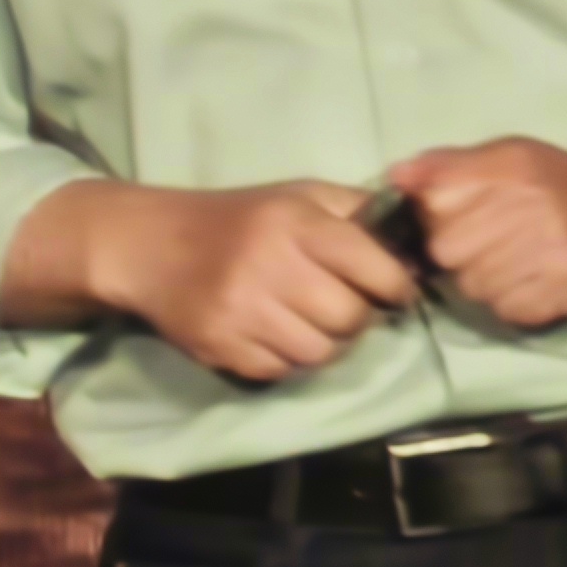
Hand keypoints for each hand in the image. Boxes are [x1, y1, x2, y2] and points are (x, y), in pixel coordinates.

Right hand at [87, 179, 421, 383]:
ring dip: (322, 342)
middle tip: (338, 305)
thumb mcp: (296, 195)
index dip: (394, 285)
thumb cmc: (237, 218)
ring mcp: (243, 310)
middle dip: (355, 317)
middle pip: (351, 319)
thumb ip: (354, 210)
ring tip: (305, 321)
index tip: (390, 289)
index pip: (376, 269)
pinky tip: (270, 333)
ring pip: (321, 353)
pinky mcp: (223, 347)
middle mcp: (269, 264)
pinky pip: (282, 371)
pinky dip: (285, 359)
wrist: (149, 245)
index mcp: (294, 222)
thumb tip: (416, 241)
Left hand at [390, 139, 566, 328]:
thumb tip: (395, 176)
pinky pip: (507, 312)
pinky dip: (510, 303)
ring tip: (511, 263)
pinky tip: (531, 283)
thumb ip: (448, 163)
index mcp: (508, 171)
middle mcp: (526, 213)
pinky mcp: (563, 297)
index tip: (449, 218)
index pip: (433, 206)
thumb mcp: (508, 155)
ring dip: (481, 280)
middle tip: (482, 245)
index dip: (434, 216)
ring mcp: (547, 260)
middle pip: (447, 252)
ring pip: (473, 287)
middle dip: (456, 252)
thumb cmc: (562, 180)